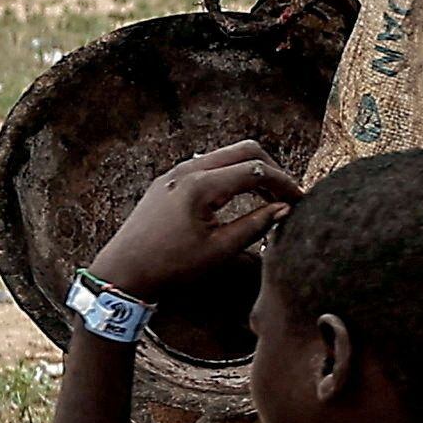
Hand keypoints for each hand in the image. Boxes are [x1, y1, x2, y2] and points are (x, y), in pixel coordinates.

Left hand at [89, 140, 295, 296]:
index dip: (284, 183)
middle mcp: (188, 170)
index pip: (256, 170)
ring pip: (226, 154)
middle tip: (286, 193)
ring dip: (250, 169)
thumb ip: (255, 225)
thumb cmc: (170, 265)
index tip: (299, 200)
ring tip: (267, 195)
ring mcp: (176, 172)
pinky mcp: (169, 180)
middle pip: (245, 150)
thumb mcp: (219, 250)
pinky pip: (208, 164)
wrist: (124, 271)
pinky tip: (238, 196)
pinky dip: (230, 173)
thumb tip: (284, 209)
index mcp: (202, 185)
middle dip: (271, 169)